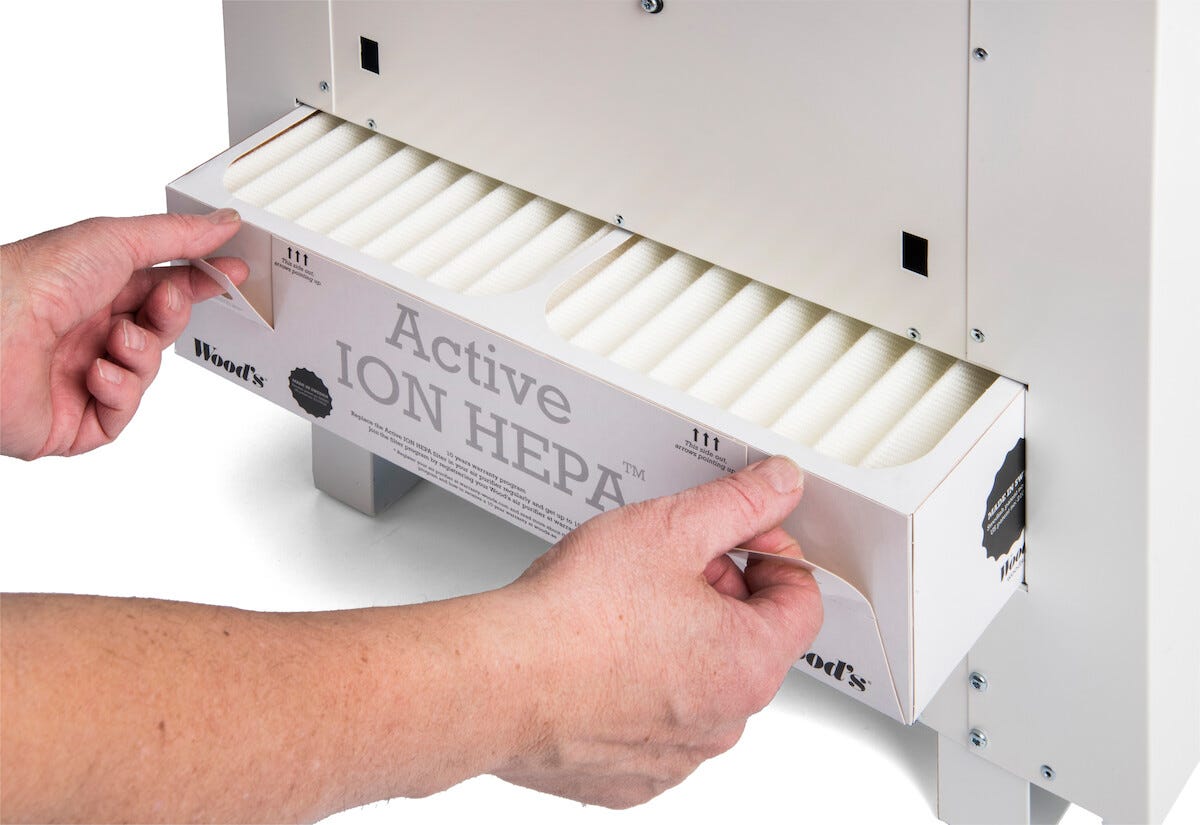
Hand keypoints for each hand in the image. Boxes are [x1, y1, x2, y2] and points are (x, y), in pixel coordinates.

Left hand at [0, 212, 246, 458]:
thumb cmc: (28, 281)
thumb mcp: (114, 240)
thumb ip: (176, 235)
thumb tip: (220, 225)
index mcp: (87, 286)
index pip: (159, 284)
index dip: (198, 280)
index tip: (233, 273)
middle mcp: (81, 330)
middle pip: (158, 329)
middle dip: (169, 316)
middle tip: (164, 303)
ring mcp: (78, 375)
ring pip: (146, 372)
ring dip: (140, 354)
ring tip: (115, 342)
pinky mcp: (75, 419)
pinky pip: (123, 413)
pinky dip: (119, 391)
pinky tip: (94, 374)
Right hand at [494, 456, 821, 807]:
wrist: (495, 682)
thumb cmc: (573, 619)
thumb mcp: (670, 528)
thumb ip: (738, 504)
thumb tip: (776, 487)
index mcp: (749, 664)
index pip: (801, 599)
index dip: (771, 552)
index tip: (738, 536)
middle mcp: (722, 723)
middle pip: (747, 640)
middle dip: (715, 594)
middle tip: (663, 565)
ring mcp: (674, 757)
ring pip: (698, 683)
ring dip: (675, 642)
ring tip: (621, 609)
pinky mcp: (626, 777)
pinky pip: (651, 725)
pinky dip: (635, 689)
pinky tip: (599, 658)